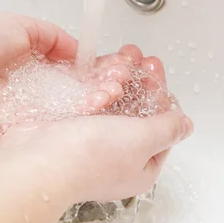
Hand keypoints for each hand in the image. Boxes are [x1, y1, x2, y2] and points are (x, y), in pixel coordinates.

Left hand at [0, 12, 169, 145]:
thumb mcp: (25, 27)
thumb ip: (56, 39)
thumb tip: (79, 50)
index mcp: (37, 72)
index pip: (79, 75)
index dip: (101, 70)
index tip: (122, 64)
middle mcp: (39, 97)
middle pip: (82, 96)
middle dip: (108, 85)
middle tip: (128, 76)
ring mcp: (34, 116)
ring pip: (76, 113)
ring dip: (102, 100)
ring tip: (120, 86)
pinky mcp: (27, 131)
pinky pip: (60, 125)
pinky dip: (83, 116)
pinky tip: (104, 102)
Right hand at [0, 50, 192, 202]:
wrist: (38, 161)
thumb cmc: (90, 158)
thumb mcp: (142, 140)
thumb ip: (166, 128)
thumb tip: (185, 125)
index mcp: (140, 166)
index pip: (161, 129)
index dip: (162, 98)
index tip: (157, 73)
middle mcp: (118, 157)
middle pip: (138, 113)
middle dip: (142, 83)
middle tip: (142, 59)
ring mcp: (92, 143)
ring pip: (114, 105)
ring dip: (122, 79)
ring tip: (123, 55)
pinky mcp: (71, 129)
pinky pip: (92, 103)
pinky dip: (99, 85)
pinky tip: (102, 68)